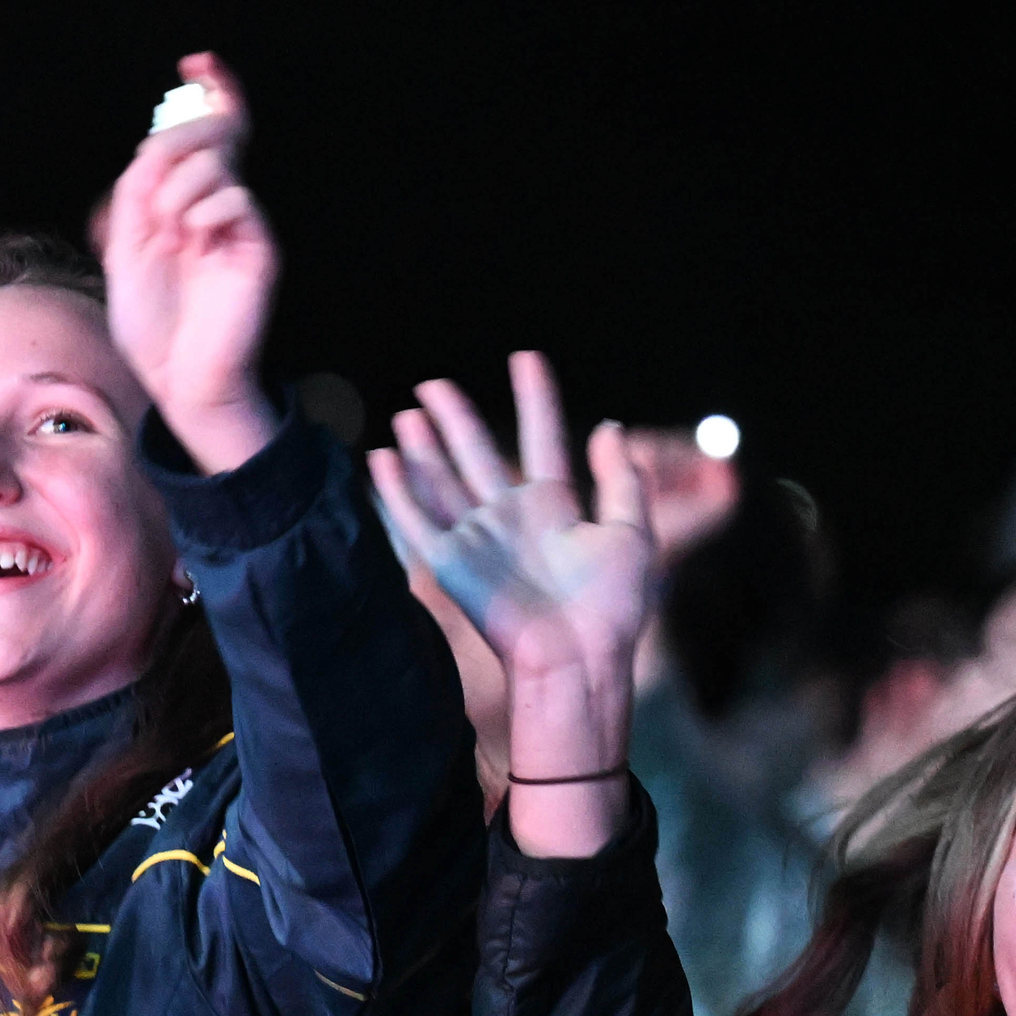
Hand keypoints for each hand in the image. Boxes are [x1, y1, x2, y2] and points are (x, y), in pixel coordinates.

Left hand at [100, 53, 279, 475]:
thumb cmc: (151, 324)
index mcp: (186, 201)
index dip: (211, 93)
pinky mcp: (258, 246)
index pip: (206, 135)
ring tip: (170, 234)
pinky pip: (233, 197)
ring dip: (176, 191)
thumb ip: (137, 192)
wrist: (178, 378)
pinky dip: (203, 212)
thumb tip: (156, 146)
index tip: (199, 60)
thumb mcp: (124, 247)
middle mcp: (217, 206)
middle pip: (208, 134)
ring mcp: (240, 224)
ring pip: (212, 163)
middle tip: (154, 187)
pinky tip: (193, 242)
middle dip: (174, 145)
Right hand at [369, 353, 657, 858]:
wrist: (580, 657)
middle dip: (455, 418)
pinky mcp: (451, 566)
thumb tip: (610, 427)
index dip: (535, 398)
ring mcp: (478, 540)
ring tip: (408, 412)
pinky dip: (397, 491)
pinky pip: (416, 521)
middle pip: (477, 454)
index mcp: (555, 507)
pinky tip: (381, 460)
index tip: (525, 358)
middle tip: (433, 383)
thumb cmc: (613, 607)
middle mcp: (510, 518)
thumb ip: (622, 480)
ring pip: (442, 481)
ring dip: (423, 447)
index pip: (541, 438)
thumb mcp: (633, 533)